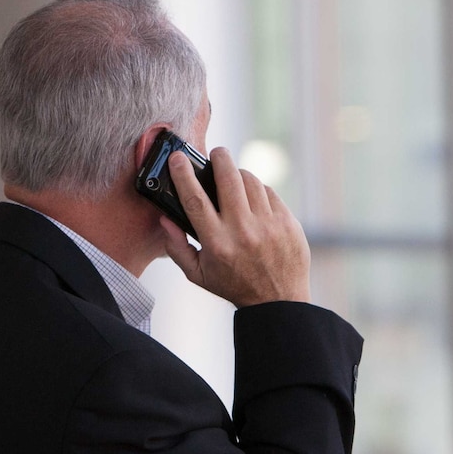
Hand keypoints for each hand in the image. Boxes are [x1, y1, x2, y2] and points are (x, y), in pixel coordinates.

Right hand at [161, 148, 311, 307]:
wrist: (278, 300)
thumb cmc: (234, 285)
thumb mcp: (198, 275)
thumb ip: (177, 248)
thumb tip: (165, 219)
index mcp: (217, 243)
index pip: (195, 200)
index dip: (183, 175)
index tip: (177, 158)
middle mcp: (242, 231)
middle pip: (228, 178)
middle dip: (220, 158)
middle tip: (216, 152)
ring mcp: (268, 225)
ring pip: (250, 180)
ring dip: (239, 174)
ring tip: (234, 179)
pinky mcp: (287, 222)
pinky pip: (269, 192)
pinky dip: (258, 190)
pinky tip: (253, 199)